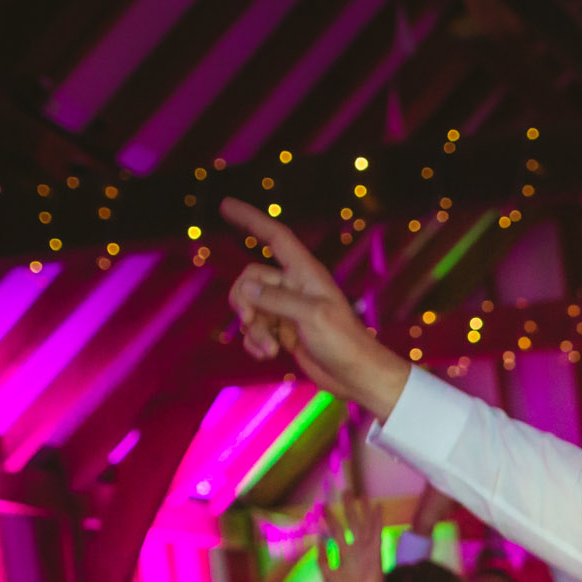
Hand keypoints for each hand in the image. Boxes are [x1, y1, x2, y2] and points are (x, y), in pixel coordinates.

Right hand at [221, 201, 405, 412]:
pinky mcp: (283, 332)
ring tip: (271, 349)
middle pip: (249, 279)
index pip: (274, 236)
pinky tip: (267, 355)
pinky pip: (254, 329)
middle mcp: (294, 286)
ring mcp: (287, 310)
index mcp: (305, 272)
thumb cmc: (343, 342)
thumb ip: (276, 300)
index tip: (225, 205)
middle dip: (243, 302)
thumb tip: (246, 289)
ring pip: (249, 308)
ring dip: (252, 329)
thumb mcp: (311, 316)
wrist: (356, 376)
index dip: (250, 219)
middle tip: (250, 320)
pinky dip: (254, 342)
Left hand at [318, 494, 389, 581]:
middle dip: (348, 507)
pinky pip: (376, 529)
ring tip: (360, 494)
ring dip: (362, 508)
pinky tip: (377, 505)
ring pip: (363, 523)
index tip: (323, 506)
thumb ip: (322, 559)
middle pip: (351, 522)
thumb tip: (319, 542)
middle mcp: (356, 547)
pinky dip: (376, 518)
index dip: (329, 519)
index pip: (336, 531)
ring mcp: (366, 547)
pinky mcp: (375, 548)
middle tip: (345, 491)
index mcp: (345, 553)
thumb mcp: (328, 576)